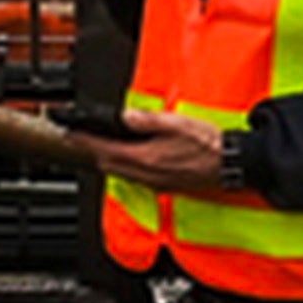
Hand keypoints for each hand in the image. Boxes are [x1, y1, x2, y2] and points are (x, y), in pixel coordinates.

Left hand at [88, 120, 237, 191]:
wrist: (231, 164)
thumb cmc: (209, 145)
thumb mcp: (176, 123)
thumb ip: (147, 120)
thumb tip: (125, 116)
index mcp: (146, 158)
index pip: (105, 149)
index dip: (85, 142)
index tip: (71, 134)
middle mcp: (147, 174)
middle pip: (108, 165)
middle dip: (92, 152)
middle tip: (81, 140)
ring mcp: (155, 183)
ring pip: (120, 174)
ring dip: (107, 161)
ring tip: (100, 147)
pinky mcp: (164, 186)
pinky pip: (134, 178)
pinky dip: (124, 168)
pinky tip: (129, 160)